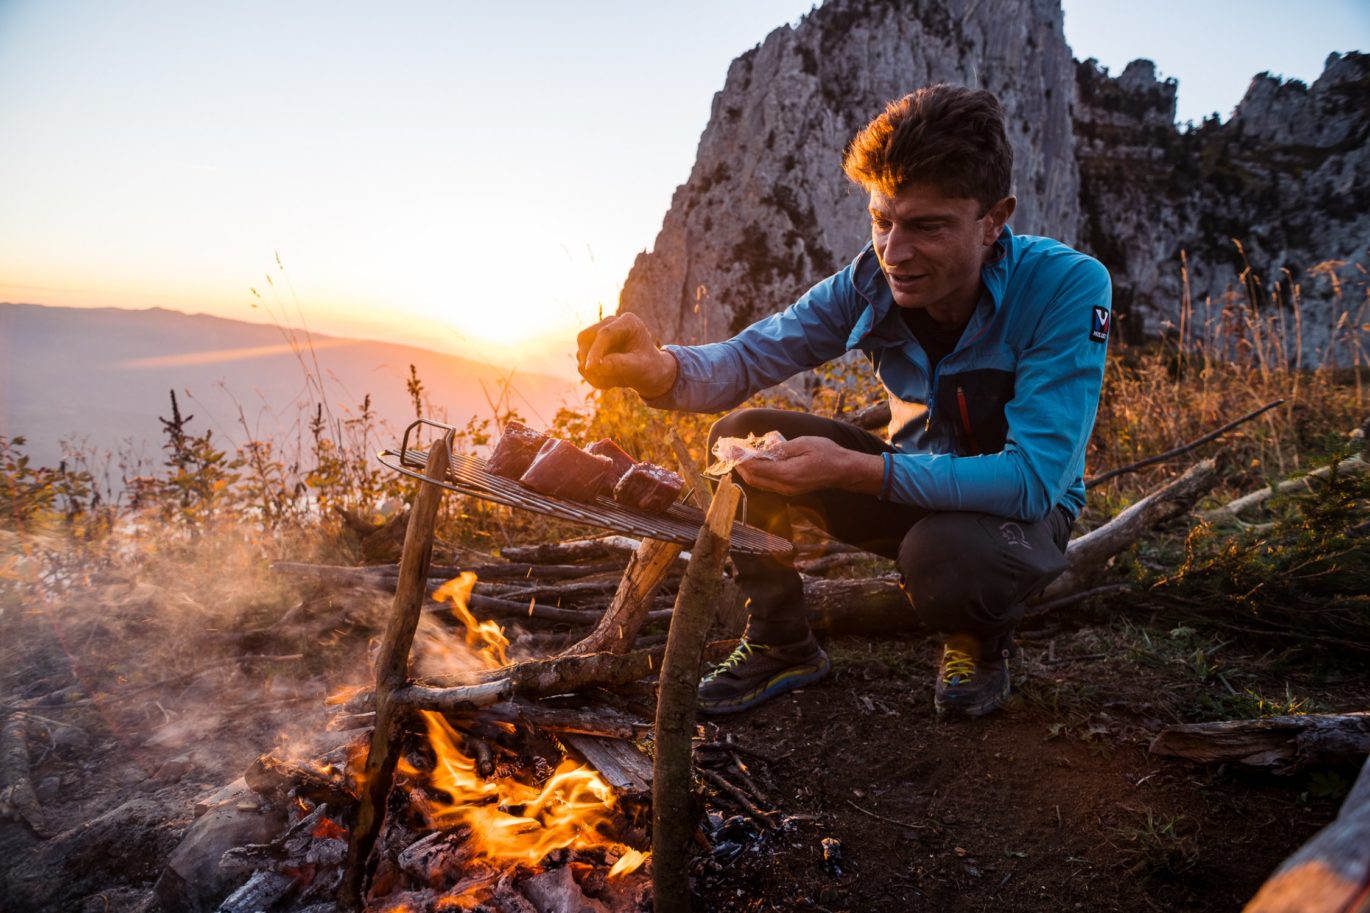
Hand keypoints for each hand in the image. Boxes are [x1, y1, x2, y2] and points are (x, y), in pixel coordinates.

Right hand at [576, 313, 677, 397]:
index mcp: (628, 322)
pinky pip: (581, 363)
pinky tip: (609, 381)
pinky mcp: (591, 348)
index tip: (591, 368)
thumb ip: (620, 365)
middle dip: (590, 362)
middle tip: (606, 384)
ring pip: (581, 352)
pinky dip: (592, 376)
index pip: (605, 333)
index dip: (596, 350)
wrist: (649, 372)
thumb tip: (594, 366)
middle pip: (586, 339)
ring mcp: (598, 334)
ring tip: (614, 382)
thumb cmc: (648, 367)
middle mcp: (610, 324)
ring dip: (592, 373)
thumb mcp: (640, 368)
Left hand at [733, 436, 882, 496]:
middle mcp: (784, 486)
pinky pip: (767, 484)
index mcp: (787, 474)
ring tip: (740, 456)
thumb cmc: (827, 454)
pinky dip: (758, 474)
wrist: (843, 471)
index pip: (756, 468)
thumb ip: (780, 449)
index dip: (741, 458)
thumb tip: (761, 450)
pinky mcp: (790, 490)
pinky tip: (756, 462)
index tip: (731, 448)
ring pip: (759, 483)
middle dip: (740, 466)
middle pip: (753, 479)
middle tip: (732, 452)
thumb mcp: (803, 444)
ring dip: (748, 470)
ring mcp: (787, 491)